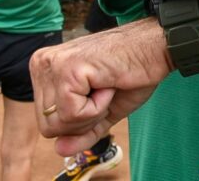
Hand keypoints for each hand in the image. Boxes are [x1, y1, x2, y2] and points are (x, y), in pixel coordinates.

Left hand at [31, 19, 171, 155]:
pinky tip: (108, 83)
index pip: (47, 123)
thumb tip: (59, 150)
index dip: (80, 120)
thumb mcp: (102, 111)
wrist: (157, 49)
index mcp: (45, 71)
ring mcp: (52, 65)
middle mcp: (42, 64)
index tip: (100, 92)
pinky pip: (73, 114)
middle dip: (84, 119)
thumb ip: (81, 132)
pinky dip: (98, 106)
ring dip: (92, 112)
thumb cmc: (133, 73)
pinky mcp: (67, 69)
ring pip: (59, 123)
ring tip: (106, 84)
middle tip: (105, 90)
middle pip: (49, 126)